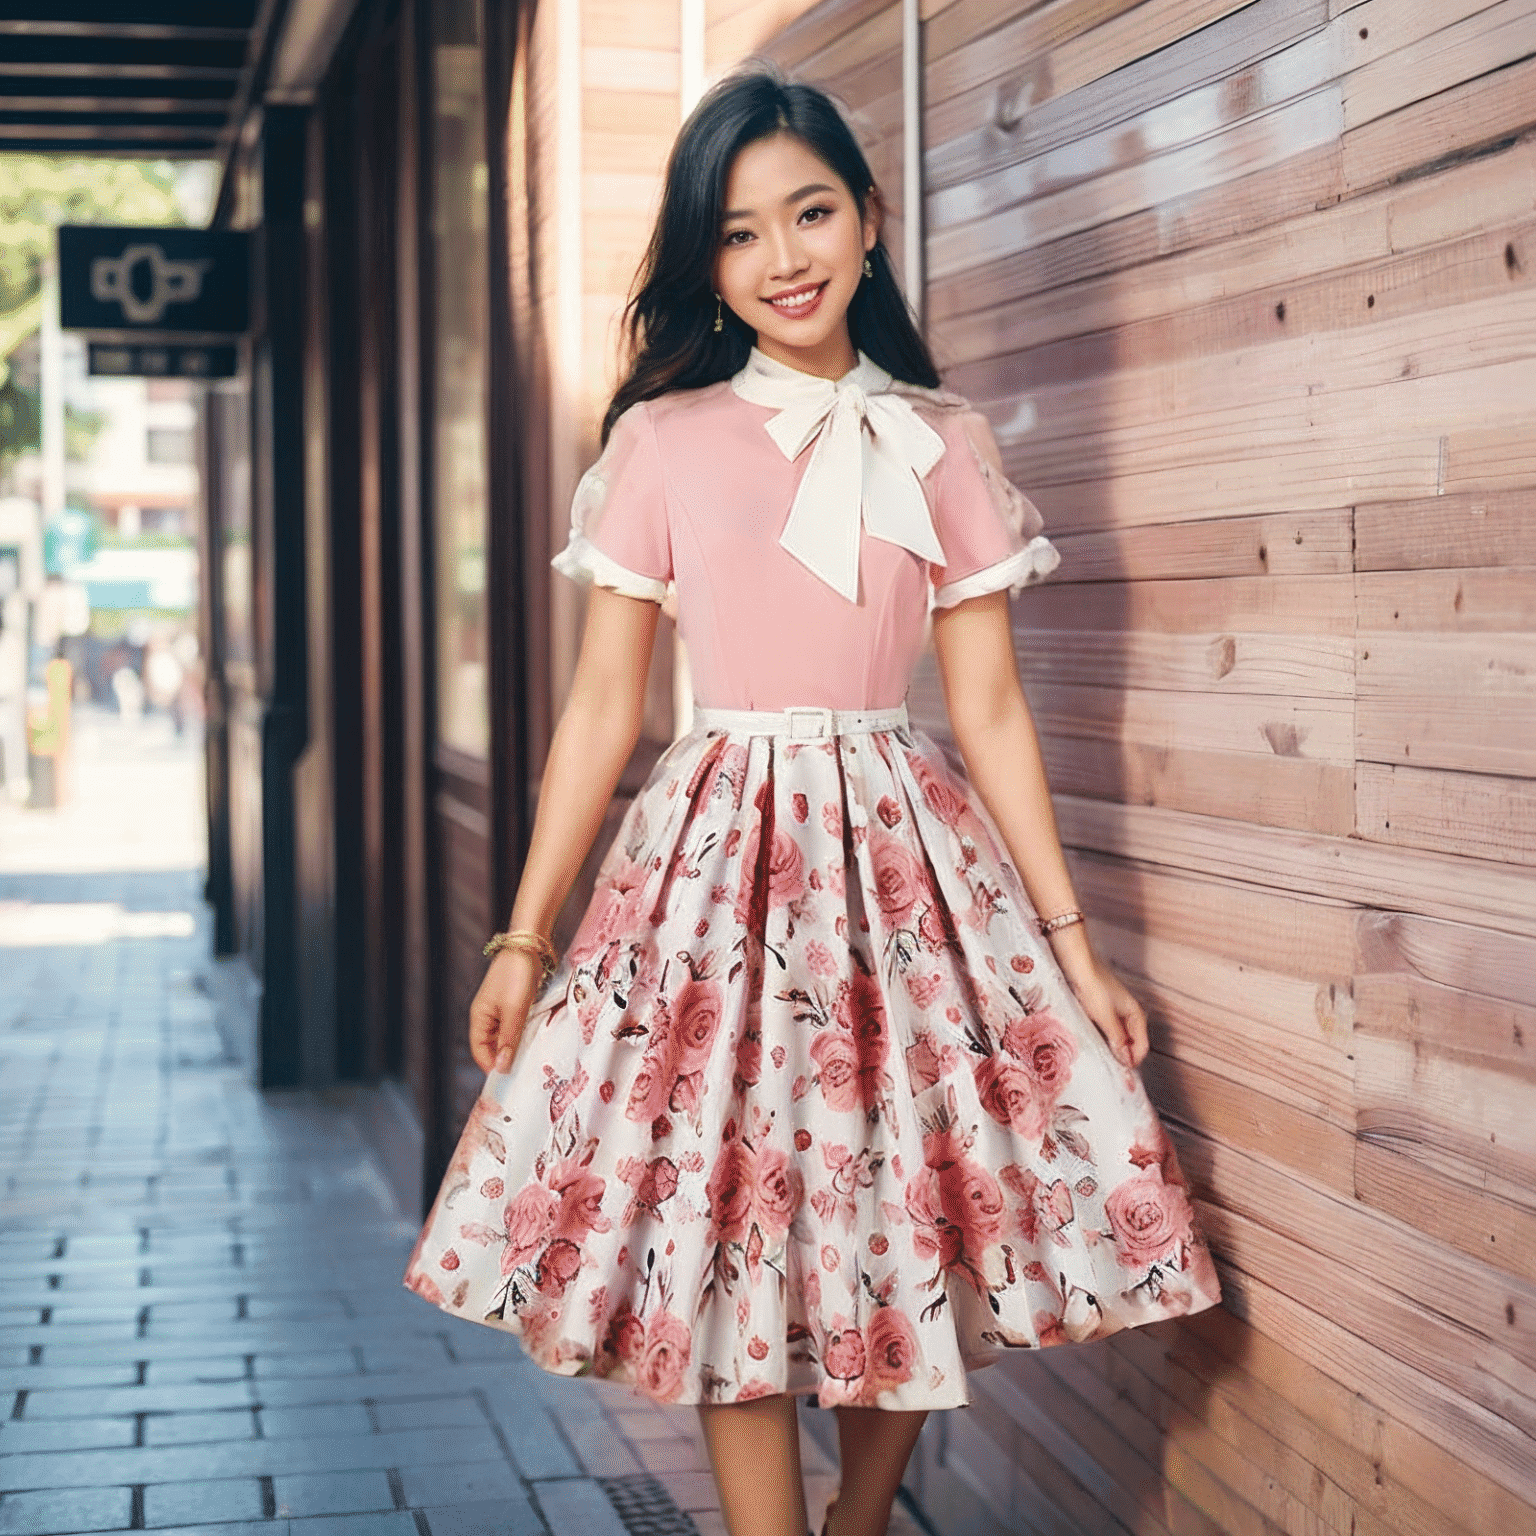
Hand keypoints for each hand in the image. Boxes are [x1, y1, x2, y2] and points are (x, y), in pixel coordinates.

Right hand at [468, 949, 544, 1074]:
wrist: (530, 945)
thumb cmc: (517, 976)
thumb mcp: (514, 1011)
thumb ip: (508, 1040)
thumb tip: (501, 1068)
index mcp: (479, 1017)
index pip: (480, 1051)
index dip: (491, 1067)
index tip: (508, 1081)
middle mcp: (488, 1015)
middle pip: (492, 1045)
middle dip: (505, 1059)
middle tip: (523, 1073)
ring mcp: (501, 1008)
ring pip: (506, 1036)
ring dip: (517, 1046)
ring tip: (532, 1060)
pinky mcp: (516, 1002)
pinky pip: (517, 1025)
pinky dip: (524, 1034)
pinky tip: (537, 1041)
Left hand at [1056, 946, 1148, 1069]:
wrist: (1078, 964)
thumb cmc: (1093, 986)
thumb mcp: (1105, 1017)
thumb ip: (1117, 1038)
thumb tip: (1126, 1059)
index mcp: (1135, 1014)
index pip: (1142, 1046)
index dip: (1133, 1060)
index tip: (1122, 1073)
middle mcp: (1129, 1013)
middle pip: (1132, 1042)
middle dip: (1124, 1055)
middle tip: (1111, 1069)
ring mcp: (1116, 1010)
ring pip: (1120, 1036)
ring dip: (1113, 1047)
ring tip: (1102, 1058)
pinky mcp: (1103, 1007)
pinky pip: (1109, 1028)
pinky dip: (1105, 1037)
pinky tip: (1094, 1041)